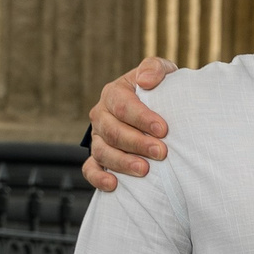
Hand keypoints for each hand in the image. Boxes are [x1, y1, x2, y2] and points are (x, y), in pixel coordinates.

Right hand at [81, 58, 177, 191]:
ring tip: (144, 170)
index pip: (123, 106)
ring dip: (122, 162)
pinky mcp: (98, 157)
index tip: (163, 129)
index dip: (142, 118)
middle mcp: (102, 115)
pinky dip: (98, 178)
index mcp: (114, 93)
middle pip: (113, 131)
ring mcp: (98, 137)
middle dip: (137, 143)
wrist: (158, 108)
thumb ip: (154, 68)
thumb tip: (145, 81)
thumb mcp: (162, 72)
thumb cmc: (161, 90)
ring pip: (102, 151)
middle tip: (161, 152)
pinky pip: (90, 169)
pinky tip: (114, 185)